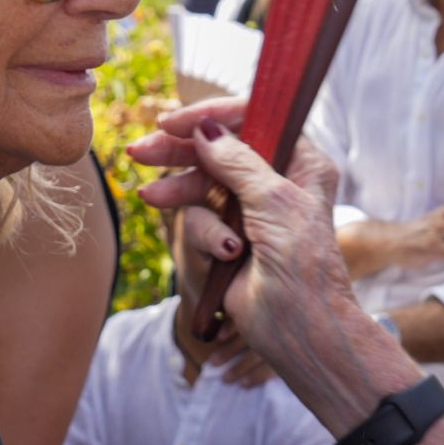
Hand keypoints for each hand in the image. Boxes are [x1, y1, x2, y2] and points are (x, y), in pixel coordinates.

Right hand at [132, 100, 358, 376]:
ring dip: (181, 193)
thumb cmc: (303, 263)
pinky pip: (201, 219)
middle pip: (219, 149)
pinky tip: (222, 253)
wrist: (300, 328)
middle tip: (141, 151)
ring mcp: (251, 209)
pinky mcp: (230, 237)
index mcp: (302, 161)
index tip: (172, 122)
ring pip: (202, 184)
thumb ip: (237, 160)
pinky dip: (205, 234)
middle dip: (179, 151)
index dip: (211, 117)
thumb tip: (205, 128)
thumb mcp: (274, 201)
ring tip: (152, 198)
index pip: (254, 120)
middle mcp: (277, 180)